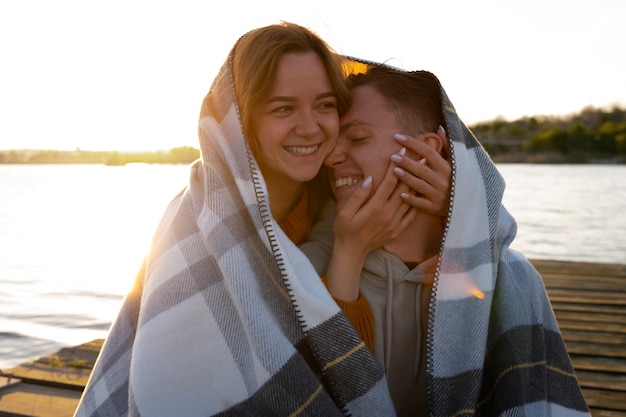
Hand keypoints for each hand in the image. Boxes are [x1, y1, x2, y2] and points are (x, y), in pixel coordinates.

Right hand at [325, 161, 415, 300]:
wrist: (351, 252)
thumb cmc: (344, 229)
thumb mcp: (344, 211)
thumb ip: (358, 195)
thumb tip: (370, 179)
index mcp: (375, 207)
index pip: (389, 182)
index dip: (396, 165)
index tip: (402, 151)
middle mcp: (388, 214)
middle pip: (403, 188)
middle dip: (411, 170)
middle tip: (421, 155)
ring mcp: (395, 223)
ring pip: (409, 200)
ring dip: (417, 184)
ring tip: (425, 170)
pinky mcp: (398, 230)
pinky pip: (411, 215)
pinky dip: (417, 203)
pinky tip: (421, 194)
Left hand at [391, 126, 450, 216]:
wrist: (467, 204)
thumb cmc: (456, 179)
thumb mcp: (454, 162)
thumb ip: (447, 145)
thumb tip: (439, 127)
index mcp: (447, 167)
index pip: (427, 151)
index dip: (412, 143)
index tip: (398, 136)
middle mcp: (443, 180)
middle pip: (422, 168)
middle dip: (407, 162)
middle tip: (392, 155)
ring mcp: (438, 195)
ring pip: (420, 185)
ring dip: (406, 178)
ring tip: (394, 170)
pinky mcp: (434, 207)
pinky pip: (421, 203)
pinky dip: (411, 199)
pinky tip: (400, 194)